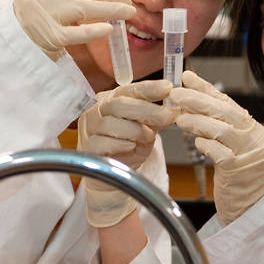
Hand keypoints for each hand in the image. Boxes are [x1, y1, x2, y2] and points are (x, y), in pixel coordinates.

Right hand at [13, 0, 135, 59]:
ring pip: (84, 9)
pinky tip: (108, 29)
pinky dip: (93, 31)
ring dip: (110, 10)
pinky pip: (75, 34)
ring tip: (127, 13)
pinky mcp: (48, 37)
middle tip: (129, 3)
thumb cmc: (42, 12)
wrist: (13, 37)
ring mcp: (45, 15)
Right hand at [78, 80, 177, 226]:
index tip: (167, 87)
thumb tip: (175, 108)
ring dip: (136, 131)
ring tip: (147, 137)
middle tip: (168, 115)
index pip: (129, 90)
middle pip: (119, 104)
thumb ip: (157, 118)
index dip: (148, 88)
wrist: (114, 176)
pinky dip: (121, 144)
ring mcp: (90, 129)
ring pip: (112, 124)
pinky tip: (131, 146)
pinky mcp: (88, 148)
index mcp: (112, 100)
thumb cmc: (128, 147)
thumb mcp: (146, 129)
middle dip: (147, 110)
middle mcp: (97, 111)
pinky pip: (103, 143)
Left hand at [169, 71, 263, 224]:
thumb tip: (191, 106)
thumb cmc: (239, 178)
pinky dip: (206, 144)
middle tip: (177, 93)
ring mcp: (249, 155)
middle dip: (198, 100)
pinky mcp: (239, 172)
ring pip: (222, 130)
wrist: (254, 209)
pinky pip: (221, 153)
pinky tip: (196, 142)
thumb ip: (219, 128)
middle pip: (226, 112)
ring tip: (179, 118)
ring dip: (198, 122)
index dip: (206, 88)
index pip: (228, 103)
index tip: (188, 77)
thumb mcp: (233, 148)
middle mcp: (255, 139)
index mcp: (254, 130)